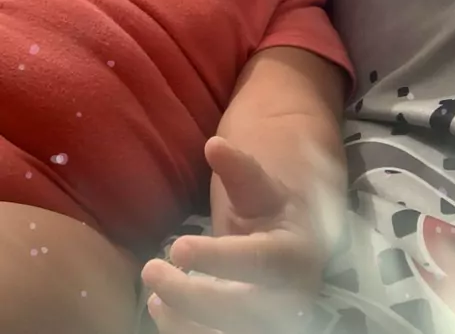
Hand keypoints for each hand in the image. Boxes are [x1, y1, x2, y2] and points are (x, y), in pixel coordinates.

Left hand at [142, 136, 335, 333]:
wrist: (293, 241)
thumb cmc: (271, 209)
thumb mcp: (258, 186)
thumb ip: (238, 169)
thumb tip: (214, 145)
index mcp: (297, 254)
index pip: (259, 261)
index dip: (218, 258)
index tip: (177, 247)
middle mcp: (293, 297)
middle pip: (245, 309)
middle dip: (194, 296)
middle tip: (151, 271)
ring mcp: (275, 322)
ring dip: (188, 324)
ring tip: (154, 298)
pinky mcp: (254, 332)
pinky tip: (162, 313)